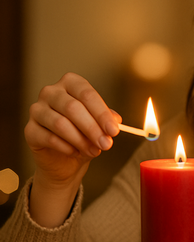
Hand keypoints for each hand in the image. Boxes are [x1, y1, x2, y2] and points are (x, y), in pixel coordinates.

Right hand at [25, 72, 119, 226]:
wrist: (65, 158)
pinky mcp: (29, 130)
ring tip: (94, 151)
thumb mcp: (100, 125)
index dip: (102, 113)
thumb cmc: (85, 134)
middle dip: (93, 128)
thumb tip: (115, 121)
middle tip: (106, 144)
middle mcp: (51, 92)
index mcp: (71, 83)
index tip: (113, 130)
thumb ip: (107, 120)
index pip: (87, 94)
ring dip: (81, 140)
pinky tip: (76, 152)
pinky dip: (66, 147)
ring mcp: (37, 110)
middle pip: (73, 108)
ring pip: (60, 124)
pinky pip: (48, 138)